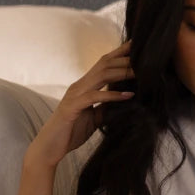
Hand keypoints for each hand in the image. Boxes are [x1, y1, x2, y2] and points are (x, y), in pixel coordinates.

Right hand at [26, 41, 133, 168]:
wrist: (49, 148)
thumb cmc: (70, 133)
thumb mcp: (94, 119)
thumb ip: (106, 108)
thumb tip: (124, 102)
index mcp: (83, 86)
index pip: (103, 64)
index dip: (119, 53)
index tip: (137, 46)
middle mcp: (79, 86)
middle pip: (104, 64)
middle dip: (124, 57)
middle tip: (145, 54)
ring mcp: (74, 94)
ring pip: (101, 75)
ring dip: (122, 72)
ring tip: (141, 72)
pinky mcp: (72, 107)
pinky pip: (95, 97)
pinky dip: (112, 95)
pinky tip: (128, 95)